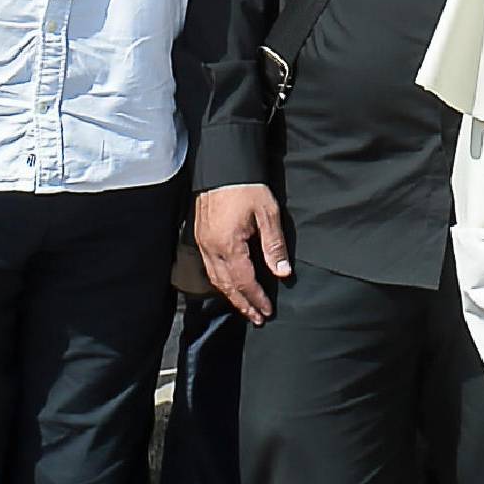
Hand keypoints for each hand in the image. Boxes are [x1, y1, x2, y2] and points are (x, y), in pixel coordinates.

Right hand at [194, 181, 290, 325]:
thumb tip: (282, 272)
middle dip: (243, 303)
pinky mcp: (200, 236)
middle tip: (257, 318)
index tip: (267, 311)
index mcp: (229, 244)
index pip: (244, 281)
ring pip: (215, 278)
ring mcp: (203, 242)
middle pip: (227, 285)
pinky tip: (230, 284)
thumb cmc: (246, 187)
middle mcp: (211, 248)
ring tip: (245, 306)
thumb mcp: (268, 213)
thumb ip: (274, 245)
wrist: (222, 165)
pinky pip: (209, 267)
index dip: (256, 298)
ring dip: (231, 295)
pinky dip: (221, 281)